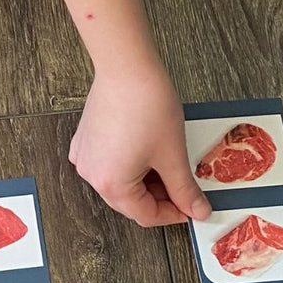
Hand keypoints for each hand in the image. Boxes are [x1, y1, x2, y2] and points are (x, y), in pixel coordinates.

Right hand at [69, 62, 211, 226]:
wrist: (127, 67)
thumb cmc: (147, 105)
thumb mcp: (173, 155)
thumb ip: (185, 189)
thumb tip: (197, 210)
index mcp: (111, 185)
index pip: (146, 215)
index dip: (173, 214)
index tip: (191, 206)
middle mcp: (91, 175)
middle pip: (130, 201)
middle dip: (159, 196)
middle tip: (183, 184)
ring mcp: (85, 157)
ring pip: (119, 183)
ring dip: (144, 180)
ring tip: (166, 162)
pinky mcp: (85, 140)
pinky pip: (108, 164)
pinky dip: (128, 164)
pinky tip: (146, 149)